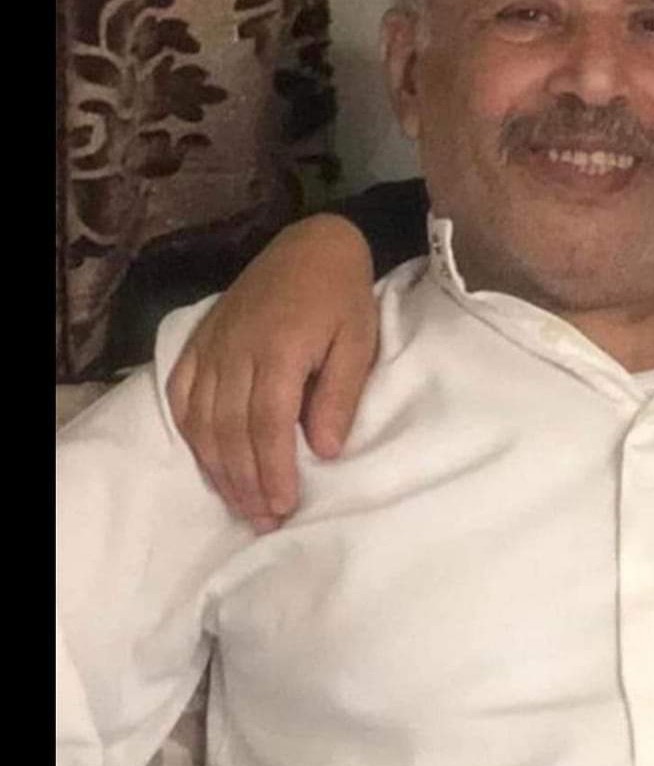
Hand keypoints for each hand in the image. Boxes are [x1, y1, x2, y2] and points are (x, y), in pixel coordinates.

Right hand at [167, 214, 377, 531]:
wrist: (311, 244)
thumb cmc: (343, 296)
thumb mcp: (359, 342)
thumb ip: (340, 395)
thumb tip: (325, 451)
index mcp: (278, 350)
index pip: (268, 424)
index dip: (272, 470)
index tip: (283, 506)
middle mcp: (236, 351)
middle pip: (230, 430)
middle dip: (246, 482)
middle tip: (264, 520)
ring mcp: (213, 345)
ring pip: (202, 419)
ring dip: (218, 468)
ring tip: (240, 504)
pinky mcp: (201, 341)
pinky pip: (182, 393)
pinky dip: (190, 432)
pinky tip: (206, 461)